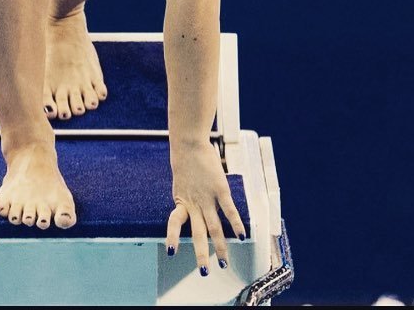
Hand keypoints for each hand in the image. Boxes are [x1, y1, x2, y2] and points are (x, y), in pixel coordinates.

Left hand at [167, 141, 245, 275]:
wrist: (188, 142)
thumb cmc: (186, 157)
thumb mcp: (182, 178)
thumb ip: (187, 191)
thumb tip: (190, 195)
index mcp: (182, 200)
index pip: (176, 223)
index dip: (173, 237)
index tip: (171, 252)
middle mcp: (193, 202)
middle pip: (198, 233)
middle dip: (201, 253)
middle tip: (204, 272)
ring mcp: (207, 197)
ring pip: (214, 227)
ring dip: (219, 246)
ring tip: (223, 263)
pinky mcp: (219, 188)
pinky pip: (229, 210)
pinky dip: (235, 223)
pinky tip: (242, 236)